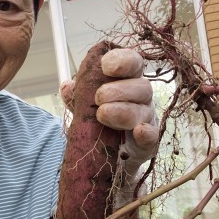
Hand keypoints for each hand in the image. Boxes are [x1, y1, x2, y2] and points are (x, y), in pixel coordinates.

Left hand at [60, 48, 157, 207]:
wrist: (111, 159)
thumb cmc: (101, 125)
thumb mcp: (85, 109)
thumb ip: (77, 98)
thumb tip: (66, 86)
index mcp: (128, 82)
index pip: (133, 63)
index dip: (122, 60)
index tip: (106, 65)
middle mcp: (141, 99)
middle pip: (142, 86)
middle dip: (120, 89)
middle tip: (99, 96)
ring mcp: (147, 120)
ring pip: (143, 110)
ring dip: (123, 111)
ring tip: (102, 114)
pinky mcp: (148, 143)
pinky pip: (151, 136)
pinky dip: (145, 133)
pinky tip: (138, 131)